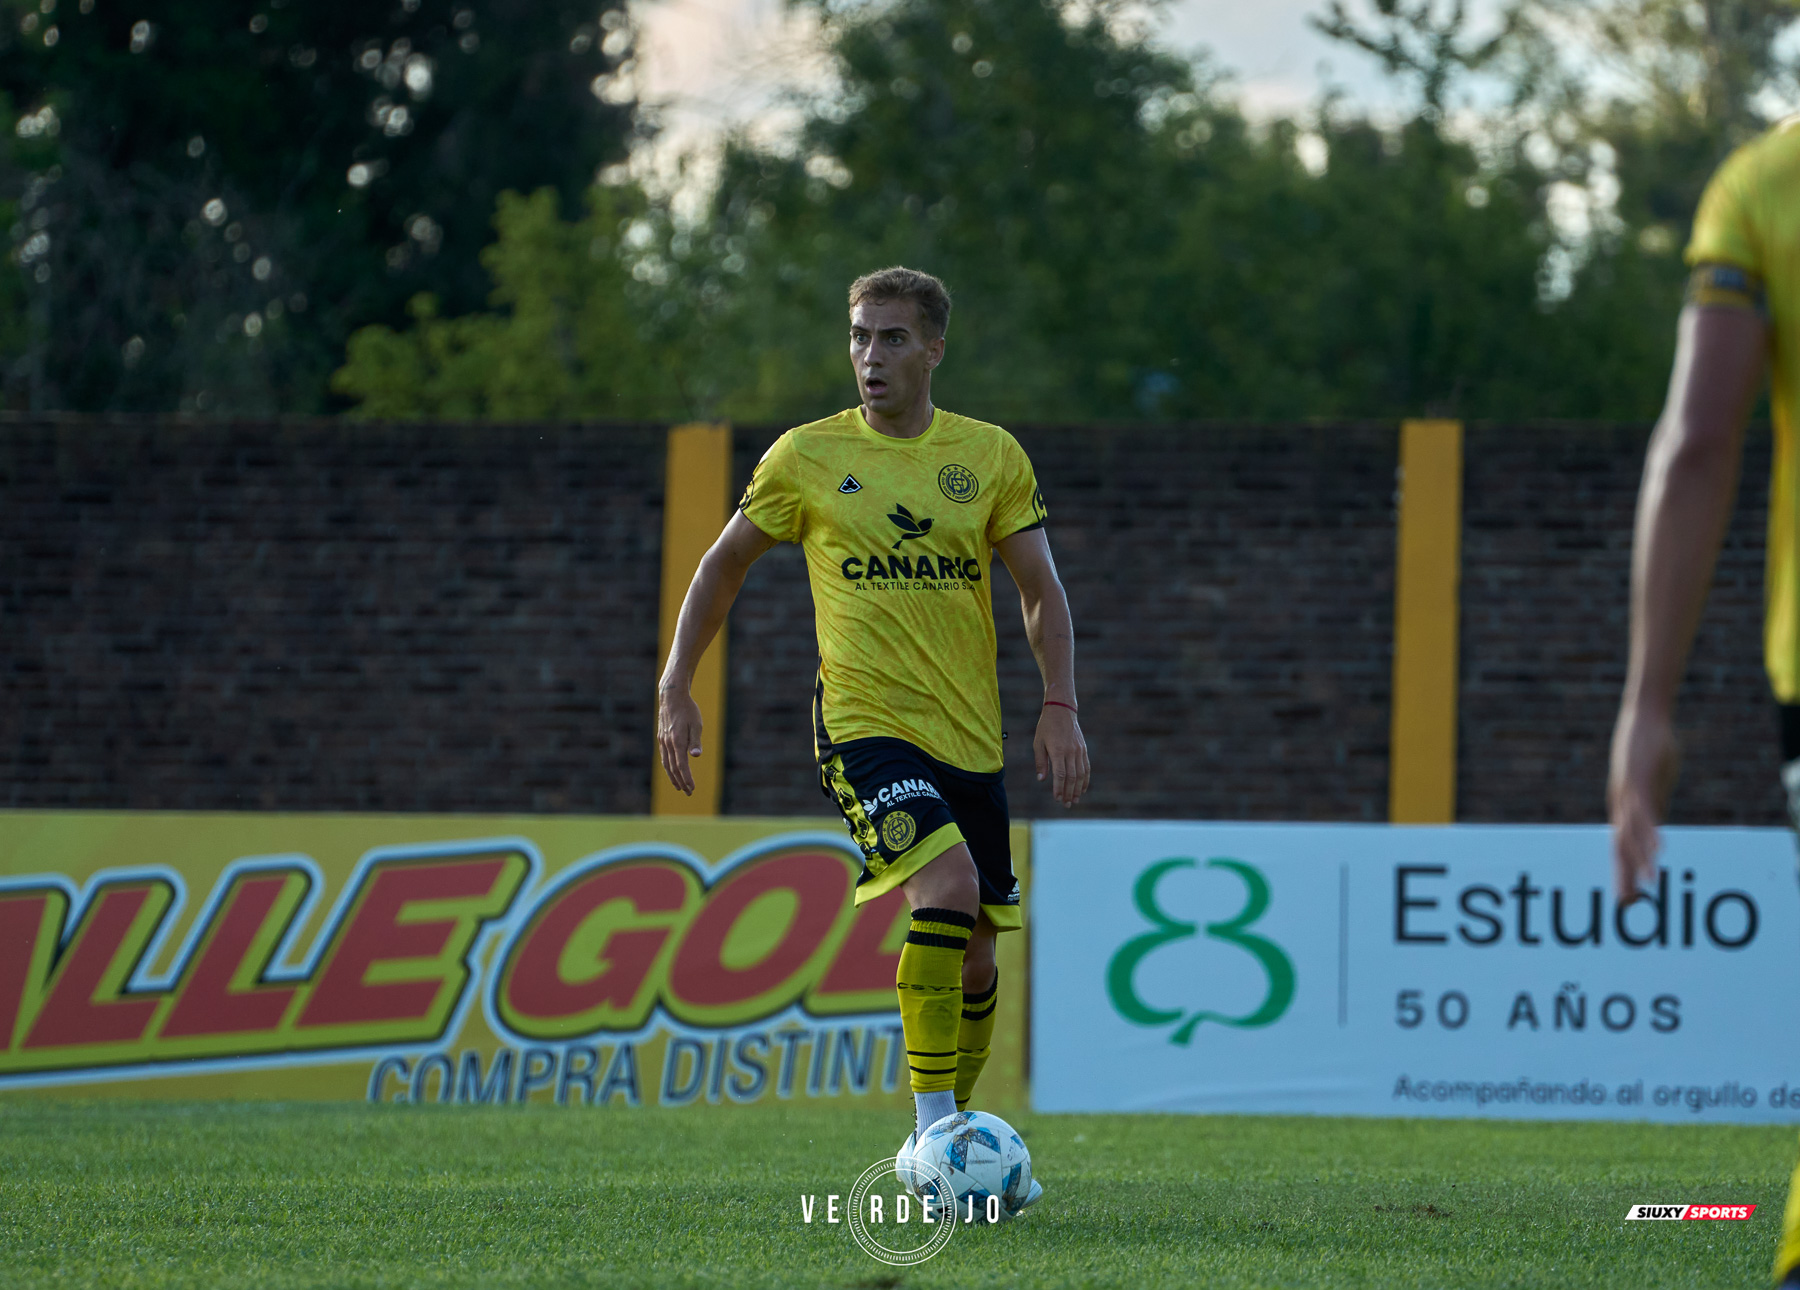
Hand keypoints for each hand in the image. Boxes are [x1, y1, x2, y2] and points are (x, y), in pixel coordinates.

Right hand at [658, 683, 703, 794]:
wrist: (671, 696)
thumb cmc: (688, 710)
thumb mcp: (696, 724)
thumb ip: (695, 741)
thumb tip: (696, 756)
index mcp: (677, 741)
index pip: (681, 765)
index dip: (686, 778)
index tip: (692, 788)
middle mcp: (667, 743)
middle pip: (673, 768)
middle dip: (681, 782)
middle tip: (688, 793)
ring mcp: (663, 741)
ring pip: (666, 764)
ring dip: (673, 777)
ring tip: (679, 787)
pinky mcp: (661, 738)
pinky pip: (664, 756)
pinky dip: (668, 767)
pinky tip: (672, 770)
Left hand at [1034, 704, 1089, 807]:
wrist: (1062, 711)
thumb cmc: (1046, 727)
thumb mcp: (1038, 743)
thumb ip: (1041, 762)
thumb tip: (1041, 779)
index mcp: (1058, 750)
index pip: (1060, 775)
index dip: (1059, 788)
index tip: (1057, 798)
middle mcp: (1070, 752)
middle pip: (1072, 777)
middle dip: (1069, 793)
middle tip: (1066, 804)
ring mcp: (1079, 751)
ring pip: (1081, 774)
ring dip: (1078, 789)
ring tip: (1074, 800)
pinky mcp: (1083, 749)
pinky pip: (1087, 768)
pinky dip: (1085, 780)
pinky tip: (1083, 789)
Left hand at [1607, 703, 1678, 903]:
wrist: (1644, 718)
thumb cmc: (1647, 748)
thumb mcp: (1651, 783)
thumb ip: (1652, 804)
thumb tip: (1654, 825)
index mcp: (1624, 808)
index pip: (1621, 846)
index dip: (1622, 872)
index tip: (1625, 897)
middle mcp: (1621, 805)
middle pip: (1620, 847)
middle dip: (1623, 875)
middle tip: (1625, 904)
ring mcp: (1629, 794)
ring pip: (1632, 834)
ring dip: (1641, 860)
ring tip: (1649, 885)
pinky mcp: (1641, 782)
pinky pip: (1646, 812)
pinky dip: (1652, 832)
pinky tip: (1659, 850)